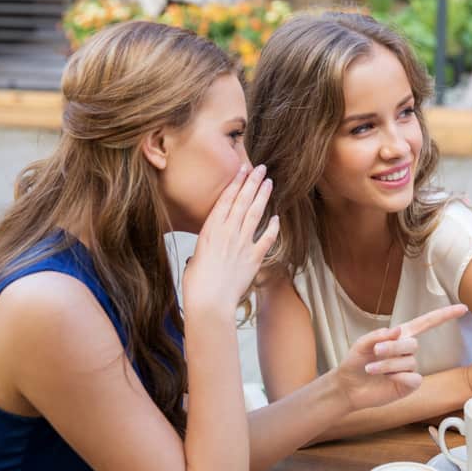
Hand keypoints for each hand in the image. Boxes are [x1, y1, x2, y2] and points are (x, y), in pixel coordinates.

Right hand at [183, 164, 278, 316]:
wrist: (209, 302)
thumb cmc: (196, 284)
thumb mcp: (195, 260)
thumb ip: (202, 252)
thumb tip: (198, 256)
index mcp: (210, 230)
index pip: (226, 200)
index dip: (236, 183)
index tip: (243, 169)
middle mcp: (227, 232)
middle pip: (243, 201)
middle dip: (252, 182)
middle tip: (261, 168)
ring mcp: (242, 244)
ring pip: (255, 214)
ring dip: (263, 196)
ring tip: (269, 182)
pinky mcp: (253, 258)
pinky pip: (266, 238)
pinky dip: (272, 227)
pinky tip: (277, 217)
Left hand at [335, 304, 468, 410]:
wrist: (348, 386)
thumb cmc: (355, 362)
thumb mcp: (362, 343)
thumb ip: (379, 335)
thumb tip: (398, 331)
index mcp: (400, 337)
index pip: (426, 323)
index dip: (444, 315)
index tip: (463, 308)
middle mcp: (407, 352)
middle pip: (413, 344)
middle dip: (392, 347)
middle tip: (375, 352)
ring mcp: (410, 369)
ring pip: (408, 362)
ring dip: (387, 365)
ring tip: (371, 369)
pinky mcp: (409, 385)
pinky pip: (412, 378)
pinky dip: (398, 377)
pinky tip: (387, 380)